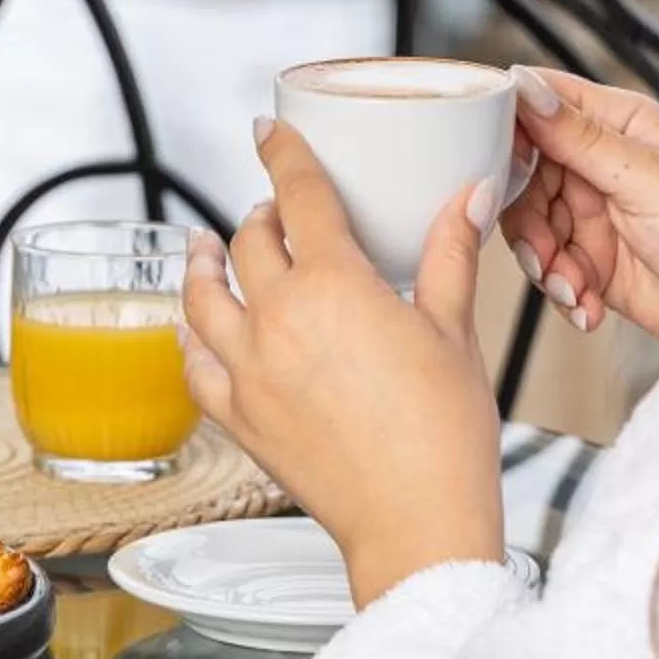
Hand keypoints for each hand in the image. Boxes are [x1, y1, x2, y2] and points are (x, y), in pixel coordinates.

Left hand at [181, 119, 506, 609]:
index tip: (269, 133)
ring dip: (203, 264)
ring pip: (202, 298)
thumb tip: (469, 196)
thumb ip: (450, 254)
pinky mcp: (239, 419)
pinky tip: (194, 328)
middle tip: (273, 211)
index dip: (282, 155)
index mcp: (335, 288)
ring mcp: (250, 372)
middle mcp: (278, 322)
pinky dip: (189, 338)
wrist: (416, 526)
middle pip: (248, 243)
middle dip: (259, 216)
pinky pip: (193, 365)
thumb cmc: (445, 437)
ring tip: (205, 249)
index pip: (299, 197)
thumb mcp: (454, 331)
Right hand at [502, 67, 658, 343]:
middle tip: (543, 250)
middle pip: (525, 173)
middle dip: (526, 217)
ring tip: (571, 287)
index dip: (511, 127)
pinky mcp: (592, 261)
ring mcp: (594, 213)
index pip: (543, 102)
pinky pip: (551, 268)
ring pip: (530, 225)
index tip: (497, 161)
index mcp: (618, 124)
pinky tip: (587, 305)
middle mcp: (599, 163)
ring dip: (543, 261)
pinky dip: (562, 291)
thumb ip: (581, 137)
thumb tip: (526, 86)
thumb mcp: (646, 177)